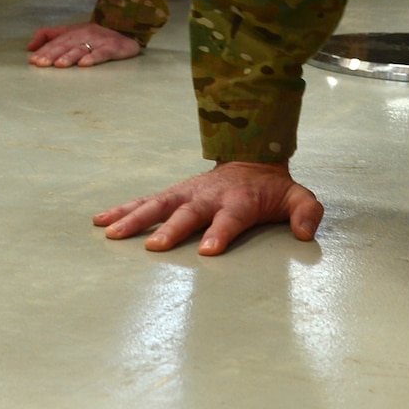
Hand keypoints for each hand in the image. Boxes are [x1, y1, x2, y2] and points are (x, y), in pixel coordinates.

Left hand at [27, 21, 139, 67]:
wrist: (126, 37)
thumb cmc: (95, 38)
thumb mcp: (71, 33)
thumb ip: (49, 36)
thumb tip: (29, 46)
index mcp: (73, 32)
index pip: (56, 42)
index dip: (44, 51)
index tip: (34, 61)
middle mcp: (84, 34)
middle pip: (66, 45)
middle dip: (53, 54)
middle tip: (42, 63)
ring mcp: (99, 40)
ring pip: (81, 49)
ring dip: (70, 56)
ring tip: (59, 65)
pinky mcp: (113, 47)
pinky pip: (102, 53)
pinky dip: (93, 58)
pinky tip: (85, 64)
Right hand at [95, 161, 323, 253]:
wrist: (251, 158)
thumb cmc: (272, 188)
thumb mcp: (298, 197)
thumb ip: (307, 212)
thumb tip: (306, 233)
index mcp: (239, 201)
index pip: (230, 219)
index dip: (220, 233)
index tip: (208, 251)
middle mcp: (208, 197)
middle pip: (188, 214)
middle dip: (173, 229)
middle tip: (156, 247)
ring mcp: (187, 194)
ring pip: (158, 205)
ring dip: (136, 219)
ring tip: (112, 234)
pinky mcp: (173, 195)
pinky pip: (145, 202)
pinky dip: (123, 210)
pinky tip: (101, 221)